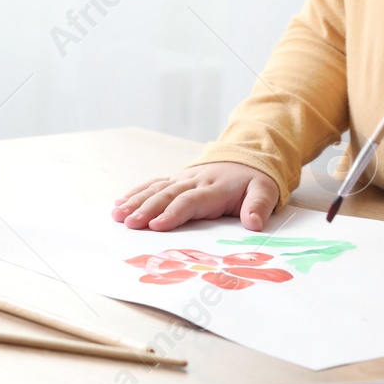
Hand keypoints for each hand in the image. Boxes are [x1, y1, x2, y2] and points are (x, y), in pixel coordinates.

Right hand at [111, 162, 280, 231]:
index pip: (190, 201)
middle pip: (167, 195)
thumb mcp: (266, 191)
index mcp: (214, 188)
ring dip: (135, 201)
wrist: (245, 158)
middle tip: (129, 223)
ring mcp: (182, 179)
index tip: (157, 225)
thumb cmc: (254, 180)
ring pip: (155, 189)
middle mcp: (194, 181)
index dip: (173, 213)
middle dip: (147, 209)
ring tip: (118, 215)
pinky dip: (135, 193)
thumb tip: (253, 224)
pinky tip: (119, 203)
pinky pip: (152, 184)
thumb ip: (259, 206)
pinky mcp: (175, 179)